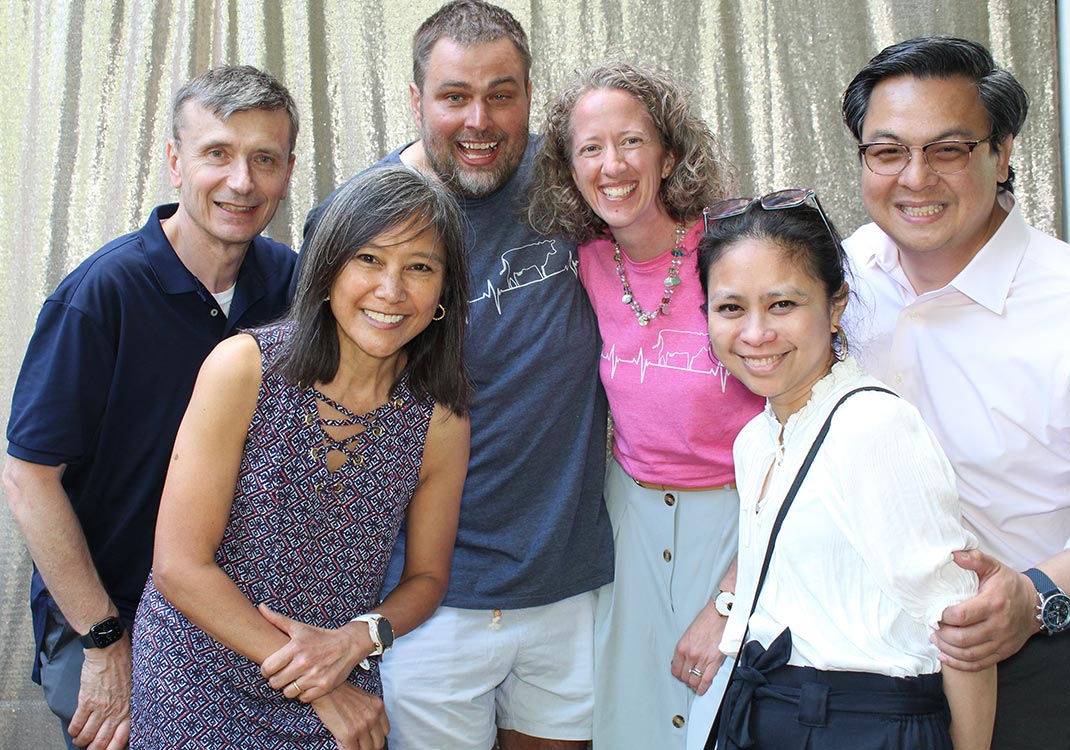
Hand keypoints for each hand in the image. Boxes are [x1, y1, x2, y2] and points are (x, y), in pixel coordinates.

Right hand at [67, 633, 130, 749]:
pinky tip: (73, 730)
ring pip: (87, 735)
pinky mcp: (87, 700)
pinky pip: (77, 723)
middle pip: (102, 741)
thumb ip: (129, 702)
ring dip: (81, 740)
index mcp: (130, 707)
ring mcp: (101, 707)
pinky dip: (73, 730)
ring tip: (80, 740)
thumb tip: (124, 714)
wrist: (110, 649)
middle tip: (90, 749)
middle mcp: (116, 711)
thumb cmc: (125, 663)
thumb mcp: (134, 685)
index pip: (122, 737)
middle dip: (94, 749)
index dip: (112, 748)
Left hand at [260, 604, 371, 701]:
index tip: (272, 667)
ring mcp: (315, 676)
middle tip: (283, 674)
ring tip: (295, 679)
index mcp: (296, 647)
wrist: (348, 645)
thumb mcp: (299, 627)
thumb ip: (277, 619)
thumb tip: (260, 607)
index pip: (267, 668)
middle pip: (275, 683)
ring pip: (288, 692)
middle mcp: (305, 662)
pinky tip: (307, 684)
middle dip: (276, 679)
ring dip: (289, 688)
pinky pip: (303, 698)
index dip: (266, 669)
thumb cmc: (320, 636)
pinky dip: (303, 694)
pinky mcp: (324, 687)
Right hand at [311, 682, 389, 749]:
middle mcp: (373, 717)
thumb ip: (370, 712)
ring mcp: (362, 727)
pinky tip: (342, 743)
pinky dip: (348, 749)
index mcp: (378, 706)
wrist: (325, 689)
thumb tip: (369, 730)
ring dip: (359, 748)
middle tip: (360, 743)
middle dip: (369, 744)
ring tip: (350, 743)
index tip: (370, 737)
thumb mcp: (363, 698)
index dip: (376, 736)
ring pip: (367, 749)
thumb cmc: (340, 691)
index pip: (386, 731)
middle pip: (379, 743)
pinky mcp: (349, 735)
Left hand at [671, 599, 727, 694]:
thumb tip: (683, 660)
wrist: (720, 614)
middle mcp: (690, 654)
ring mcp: (702, 659)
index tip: (681, 674)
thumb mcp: (689, 633)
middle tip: (689, 679)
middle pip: (684, 676)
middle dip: (686, 680)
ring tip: (696, 684)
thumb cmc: (707, 620)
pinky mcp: (714, 661)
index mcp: (682, 646)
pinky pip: (706, 680)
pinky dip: (703, 687)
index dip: (678, 674)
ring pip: (694, 681)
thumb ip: (685, 648)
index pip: (675, 669)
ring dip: (694, 684)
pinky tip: (701, 690)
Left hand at [933, 549, 1040, 670]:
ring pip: (969, 654)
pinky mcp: (1003, 652)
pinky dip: (960, 663)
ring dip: (947, 649)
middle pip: (963, 638)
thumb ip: (974, 559)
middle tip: (932, 627)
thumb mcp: (993, 567)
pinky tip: (946, 656)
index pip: (962, 616)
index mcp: (993, 604)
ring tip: (936, 639)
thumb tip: (954, 554)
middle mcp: (998, 626)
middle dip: (942, 635)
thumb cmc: (1008, 584)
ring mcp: (1002, 642)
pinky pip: (979, 664)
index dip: (943, 616)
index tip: (934, 612)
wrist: (1034, 604)